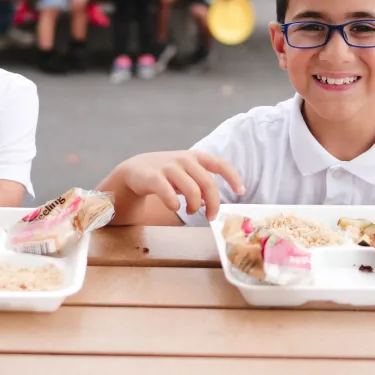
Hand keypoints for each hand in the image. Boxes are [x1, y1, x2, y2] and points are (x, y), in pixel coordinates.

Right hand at [117, 150, 243, 221]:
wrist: (134, 171)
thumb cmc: (165, 174)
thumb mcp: (185, 175)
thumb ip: (199, 185)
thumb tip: (210, 202)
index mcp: (195, 157)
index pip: (220, 164)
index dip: (233, 177)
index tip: (241, 192)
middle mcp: (184, 159)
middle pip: (208, 183)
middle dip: (214, 203)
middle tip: (211, 217)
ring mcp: (168, 167)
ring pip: (192, 190)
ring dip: (195, 206)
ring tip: (190, 211)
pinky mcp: (153, 177)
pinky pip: (170, 195)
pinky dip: (175, 205)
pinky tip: (174, 207)